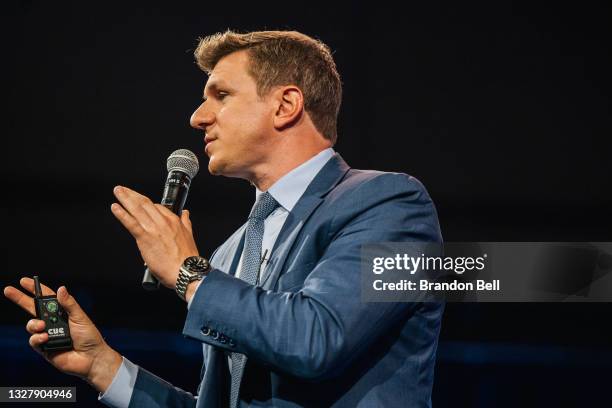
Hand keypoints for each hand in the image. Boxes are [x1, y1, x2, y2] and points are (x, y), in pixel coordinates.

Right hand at [3, 278, 121, 392]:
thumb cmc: (89, 337)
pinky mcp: (44, 348)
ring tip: (42, 326)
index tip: (24, 281)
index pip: (46, 299)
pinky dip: (37, 338)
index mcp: (62, 313)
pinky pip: (34, 340)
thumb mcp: (80, 317)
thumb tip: (61, 289)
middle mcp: (52, 322)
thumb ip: (69, 304)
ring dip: (34, 324)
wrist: (91, 358)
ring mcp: (47, 335)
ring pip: (31, 325)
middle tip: (8, 290)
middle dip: (20, 299)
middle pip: (33, 309)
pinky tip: (45, 338)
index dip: (35, 290)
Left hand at [111, 185, 198, 288]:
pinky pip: (131, 223)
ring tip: (117, 191)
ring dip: (125, 198)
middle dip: (132, 194)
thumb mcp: (189, 235)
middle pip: (144, 203)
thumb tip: (185, 214)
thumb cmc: (187, 258)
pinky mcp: (145, 238)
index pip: (157, 206)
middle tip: (122, 189)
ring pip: (137, 209)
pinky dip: (122, 214)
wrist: (186, 270)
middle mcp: (163, 222)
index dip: (145, 203)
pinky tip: (115, 207)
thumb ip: (185, 222)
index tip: (138, 202)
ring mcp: (153, 229)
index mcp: (173, 221)